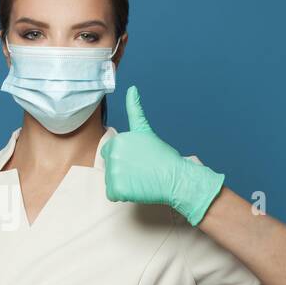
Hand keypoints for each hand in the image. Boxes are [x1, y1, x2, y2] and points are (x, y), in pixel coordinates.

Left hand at [101, 85, 225, 225]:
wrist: (175, 177)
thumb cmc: (163, 156)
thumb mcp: (145, 130)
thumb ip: (134, 110)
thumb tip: (132, 88)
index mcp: (118, 139)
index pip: (110, 153)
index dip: (125, 160)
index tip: (140, 161)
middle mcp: (113, 153)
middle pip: (109, 168)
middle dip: (123, 172)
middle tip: (142, 171)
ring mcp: (114, 171)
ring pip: (111, 182)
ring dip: (124, 184)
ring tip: (142, 180)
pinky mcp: (117, 188)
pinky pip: (113, 195)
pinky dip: (124, 196)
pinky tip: (138, 189)